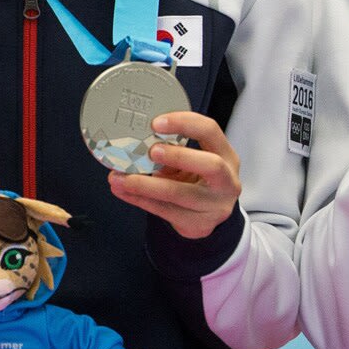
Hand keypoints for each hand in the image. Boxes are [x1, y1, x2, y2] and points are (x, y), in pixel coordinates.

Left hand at [110, 111, 239, 239]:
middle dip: (179, 156)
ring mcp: (215, 206)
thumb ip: (173, 150)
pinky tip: (123, 191)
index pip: (211, 132)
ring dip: (146, 184)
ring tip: (120, 178)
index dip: (185, 123)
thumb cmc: (198, 181)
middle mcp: (227, 181)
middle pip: (211, 165)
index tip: (157, 123)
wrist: (208, 216)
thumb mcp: (193, 162)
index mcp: (227, 156)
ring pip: (180, 194)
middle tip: (150, 151)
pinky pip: (165, 211)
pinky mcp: (198, 224)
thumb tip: (136, 142)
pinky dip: (140, 199)